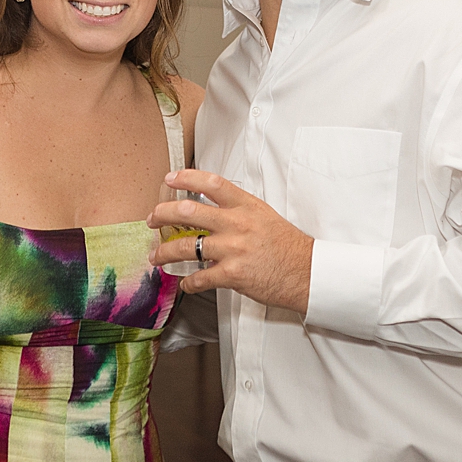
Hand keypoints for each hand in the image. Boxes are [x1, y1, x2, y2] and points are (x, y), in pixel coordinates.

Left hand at [147, 169, 314, 313]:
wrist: (308, 273)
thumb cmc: (288, 246)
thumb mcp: (265, 216)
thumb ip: (238, 210)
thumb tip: (213, 210)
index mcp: (246, 206)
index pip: (211, 183)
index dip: (186, 177)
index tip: (170, 178)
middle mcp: (237, 223)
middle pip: (188, 211)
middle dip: (162, 214)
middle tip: (153, 219)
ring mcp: (233, 249)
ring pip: (185, 247)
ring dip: (164, 253)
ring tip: (156, 256)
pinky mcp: (232, 274)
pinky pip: (199, 278)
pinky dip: (188, 283)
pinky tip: (185, 283)